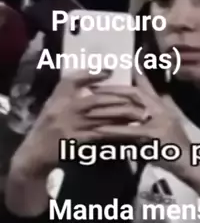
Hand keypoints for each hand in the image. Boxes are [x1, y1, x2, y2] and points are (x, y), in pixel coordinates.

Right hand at [11, 69, 132, 177]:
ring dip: (122, 116)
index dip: (90, 74)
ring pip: (102, 118)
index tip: (110, 70)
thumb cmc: (48, 125)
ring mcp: (71, 127)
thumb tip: (97, 75)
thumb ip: (71, 90)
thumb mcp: (55, 105)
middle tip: (138, 97)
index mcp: (58, 99)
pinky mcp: (78, 142)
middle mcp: (63, 110)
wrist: (36, 152)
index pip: (71, 81)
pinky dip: (116, 132)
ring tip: (141, 114)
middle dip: (119, 98)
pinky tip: (130, 131)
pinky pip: (101, 135)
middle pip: (95, 100)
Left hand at [86, 71, 194, 178]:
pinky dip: (114, 130)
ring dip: (107, 109)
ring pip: (129, 109)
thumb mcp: (162, 130)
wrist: (190, 165)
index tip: (107, 77)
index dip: (125, 81)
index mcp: (163, 107)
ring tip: (89, 110)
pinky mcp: (156, 135)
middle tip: (91, 90)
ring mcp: (160, 121)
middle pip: (134, 93)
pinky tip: (99, 130)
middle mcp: (162, 109)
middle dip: (111, 90)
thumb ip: (150, 119)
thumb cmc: (174, 150)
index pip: (143, 88)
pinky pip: (130, 130)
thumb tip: (133, 114)